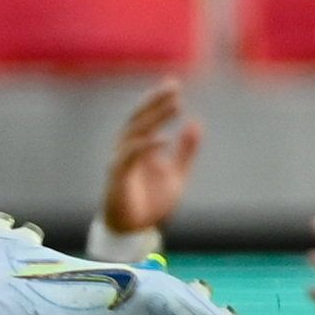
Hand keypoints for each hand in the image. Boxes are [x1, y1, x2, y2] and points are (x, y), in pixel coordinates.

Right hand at [101, 79, 200, 236]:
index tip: (174, 84)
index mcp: (140, 146)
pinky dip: (146, 146)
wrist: (134, 230)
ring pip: (135, 132)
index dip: (158, 100)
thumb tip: (196, 123)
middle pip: (139, 117)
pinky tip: (164, 139)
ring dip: (155, 118)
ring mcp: (121, 161)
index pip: (147, 116)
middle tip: (174, 87)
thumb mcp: (177, 174)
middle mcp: (127, 149)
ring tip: (174, 105)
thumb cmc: (151, 202)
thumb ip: (185, 150)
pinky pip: (130, 156)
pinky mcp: (117, 176)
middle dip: (156, 101)